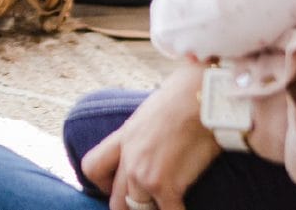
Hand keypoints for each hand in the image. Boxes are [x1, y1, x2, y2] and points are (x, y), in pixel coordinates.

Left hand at [82, 64, 219, 209]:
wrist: (203, 96)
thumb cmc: (189, 97)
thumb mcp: (155, 112)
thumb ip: (149, 133)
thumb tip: (164, 138)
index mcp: (124, 137)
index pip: (92, 168)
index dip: (103, 185)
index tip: (121, 187)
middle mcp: (128, 158)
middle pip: (116, 201)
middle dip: (132, 207)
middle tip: (151, 204)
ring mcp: (143, 174)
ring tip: (169, 203)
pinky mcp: (165, 186)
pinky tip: (185, 208)